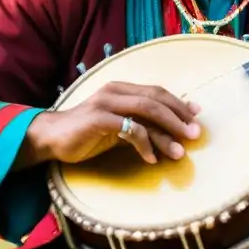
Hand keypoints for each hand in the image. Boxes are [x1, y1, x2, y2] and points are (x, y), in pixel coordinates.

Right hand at [24, 81, 201, 165]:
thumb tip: (171, 133)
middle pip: (156, 99)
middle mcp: (115, 91)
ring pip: (146, 112)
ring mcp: (106, 103)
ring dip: (166, 133)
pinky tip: (151, 159)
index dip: (178, 103)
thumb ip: (140, 124)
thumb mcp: (118, 127)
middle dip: (179, 116)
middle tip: (195, 134)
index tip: (197, 115)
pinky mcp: (98, 119)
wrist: (51, 137)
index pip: (157, 92)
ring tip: (179, 152)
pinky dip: (144, 144)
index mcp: (122, 89)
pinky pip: (129, 129)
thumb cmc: (87, 132)